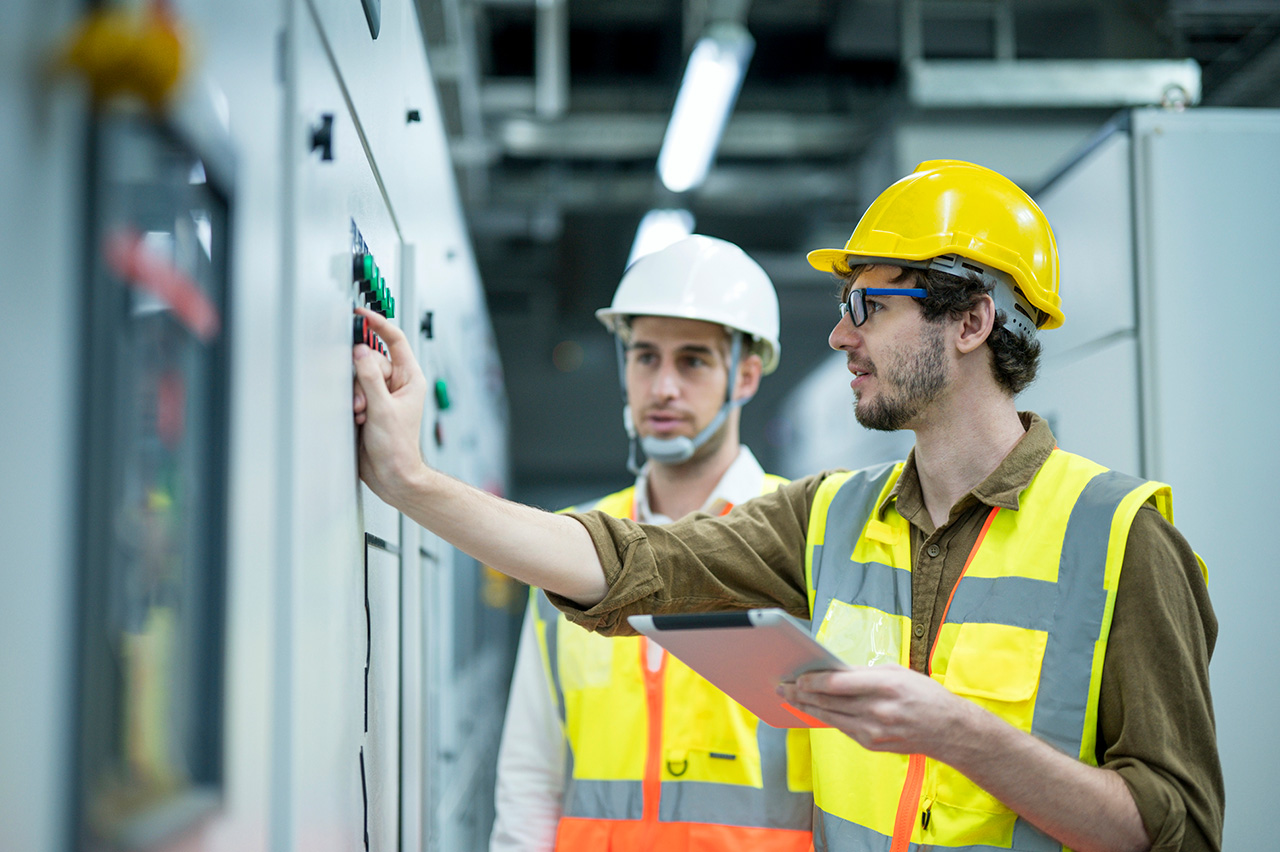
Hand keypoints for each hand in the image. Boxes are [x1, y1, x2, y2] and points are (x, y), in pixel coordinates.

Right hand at [352, 307, 428, 504]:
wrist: (391, 475)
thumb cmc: (398, 448)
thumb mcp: (382, 409)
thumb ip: (369, 378)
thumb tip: (359, 352)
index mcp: (410, 378)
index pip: (395, 341)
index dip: (379, 324)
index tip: (362, 314)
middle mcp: (397, 383)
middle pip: (370, 359)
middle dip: (361, 380)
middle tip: (363, 403)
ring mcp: (382, 394)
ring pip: (359, 376)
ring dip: (356, 395)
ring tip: (362, 415)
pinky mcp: (369, 405)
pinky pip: (353, 390)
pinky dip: (352, 403)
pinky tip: (358, 418)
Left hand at [777, 664, 967, 756]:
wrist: (948, 730)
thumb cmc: (924, 695)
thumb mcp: (898, 672)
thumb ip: (864, 672)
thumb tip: (833, 670)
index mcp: (884, 686)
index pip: (837, 684)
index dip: (812, 681)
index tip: (796, 677)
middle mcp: (877, 711)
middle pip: (828, 702)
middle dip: (801, 694)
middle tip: (782, 687)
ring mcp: (873, 731)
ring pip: (830, 718)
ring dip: (807, 707)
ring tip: (790, 698)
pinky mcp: (872, 744)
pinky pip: (842, 728)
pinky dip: (826, 718)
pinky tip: (814, 710)